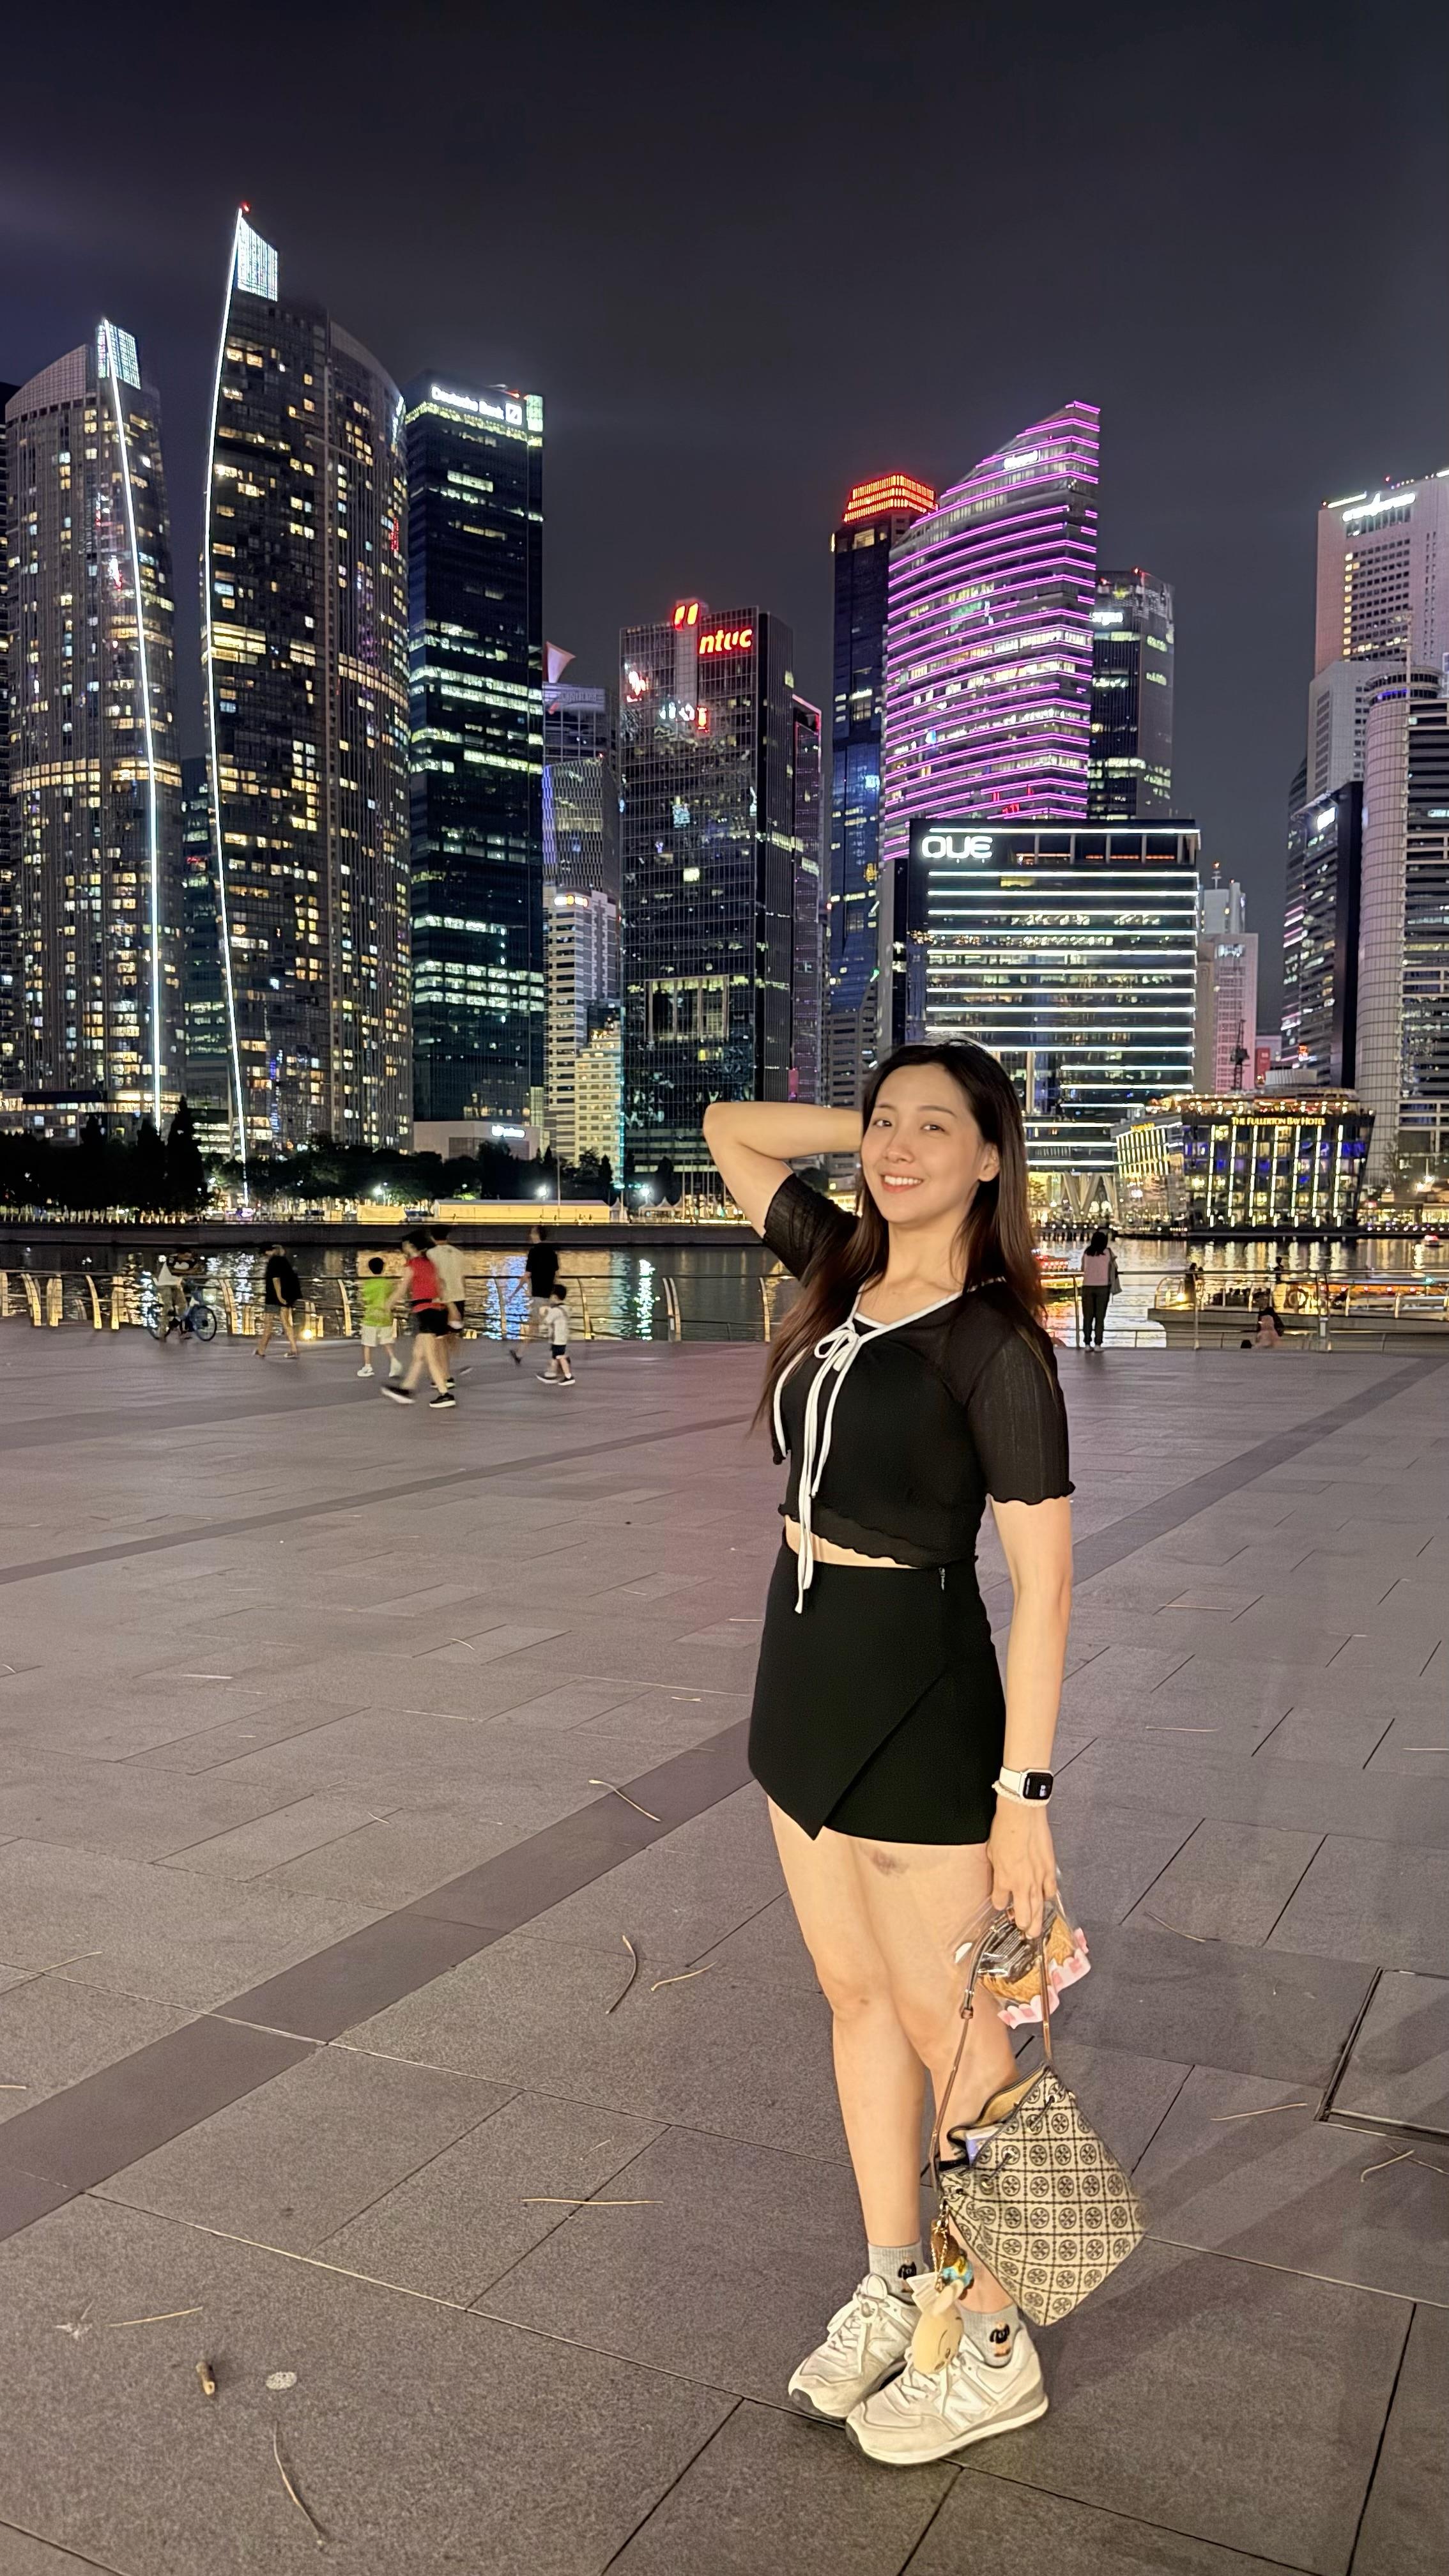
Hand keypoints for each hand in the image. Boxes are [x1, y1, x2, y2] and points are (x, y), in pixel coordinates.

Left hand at [987, 1800, 1057, 1940]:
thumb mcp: (991, 1853)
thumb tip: (1000, 1881)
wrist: (1021, 1815)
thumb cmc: (1005, 1830)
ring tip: (1036, 1931)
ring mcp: (1037, 1879)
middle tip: (1024, 1932)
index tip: (1001, 1905)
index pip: (1000, 1902)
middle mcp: (1020, 1884)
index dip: (1000, 1905)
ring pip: (1038, 1907)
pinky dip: (1049, 1897)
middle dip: (1023, 1925)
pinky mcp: (1049, 1870)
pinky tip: (1047, 1901)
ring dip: (1037, 1921)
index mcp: (1003, 1880)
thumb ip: (997, 1872)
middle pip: (1023, 1914)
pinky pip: (1050, 1890)